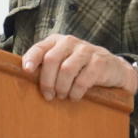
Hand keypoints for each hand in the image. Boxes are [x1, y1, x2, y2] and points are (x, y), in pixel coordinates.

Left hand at [21, 33, 137, 100]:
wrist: (114, 69)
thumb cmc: (81, 68)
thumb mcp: (63, 62)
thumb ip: (45, 66)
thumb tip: (23, 77)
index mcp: (57, 41)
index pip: (40, 47)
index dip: (31, 59)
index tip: (27, 71)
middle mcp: (70, 42)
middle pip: (51, 59)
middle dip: (47, 81)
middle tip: (49, 95)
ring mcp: (86, 50)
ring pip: (66, 70)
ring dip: (62, 88)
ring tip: (63, 96)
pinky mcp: (100, 61)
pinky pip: (83, 79)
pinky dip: (76, 92)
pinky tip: (75, 96)